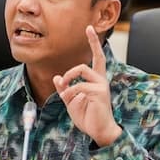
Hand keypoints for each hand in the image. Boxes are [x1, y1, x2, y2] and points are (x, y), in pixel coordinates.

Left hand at [52, 26, 121, 147]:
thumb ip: (65, 89)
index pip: (97, 57)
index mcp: (96, 80)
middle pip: (89, 62)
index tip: (89, 28)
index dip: (93, 42)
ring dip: (68, 83)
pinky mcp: (99, 93)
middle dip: (72, 70)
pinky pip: (80, 86)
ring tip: (65, 96)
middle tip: (63, 82)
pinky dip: (70, 93)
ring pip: (81, 71)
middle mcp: (101, 80)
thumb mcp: (71, 101)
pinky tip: (69, 101)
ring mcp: (101, 85)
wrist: (99, 131)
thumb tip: (57, 77)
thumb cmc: (88, 116)